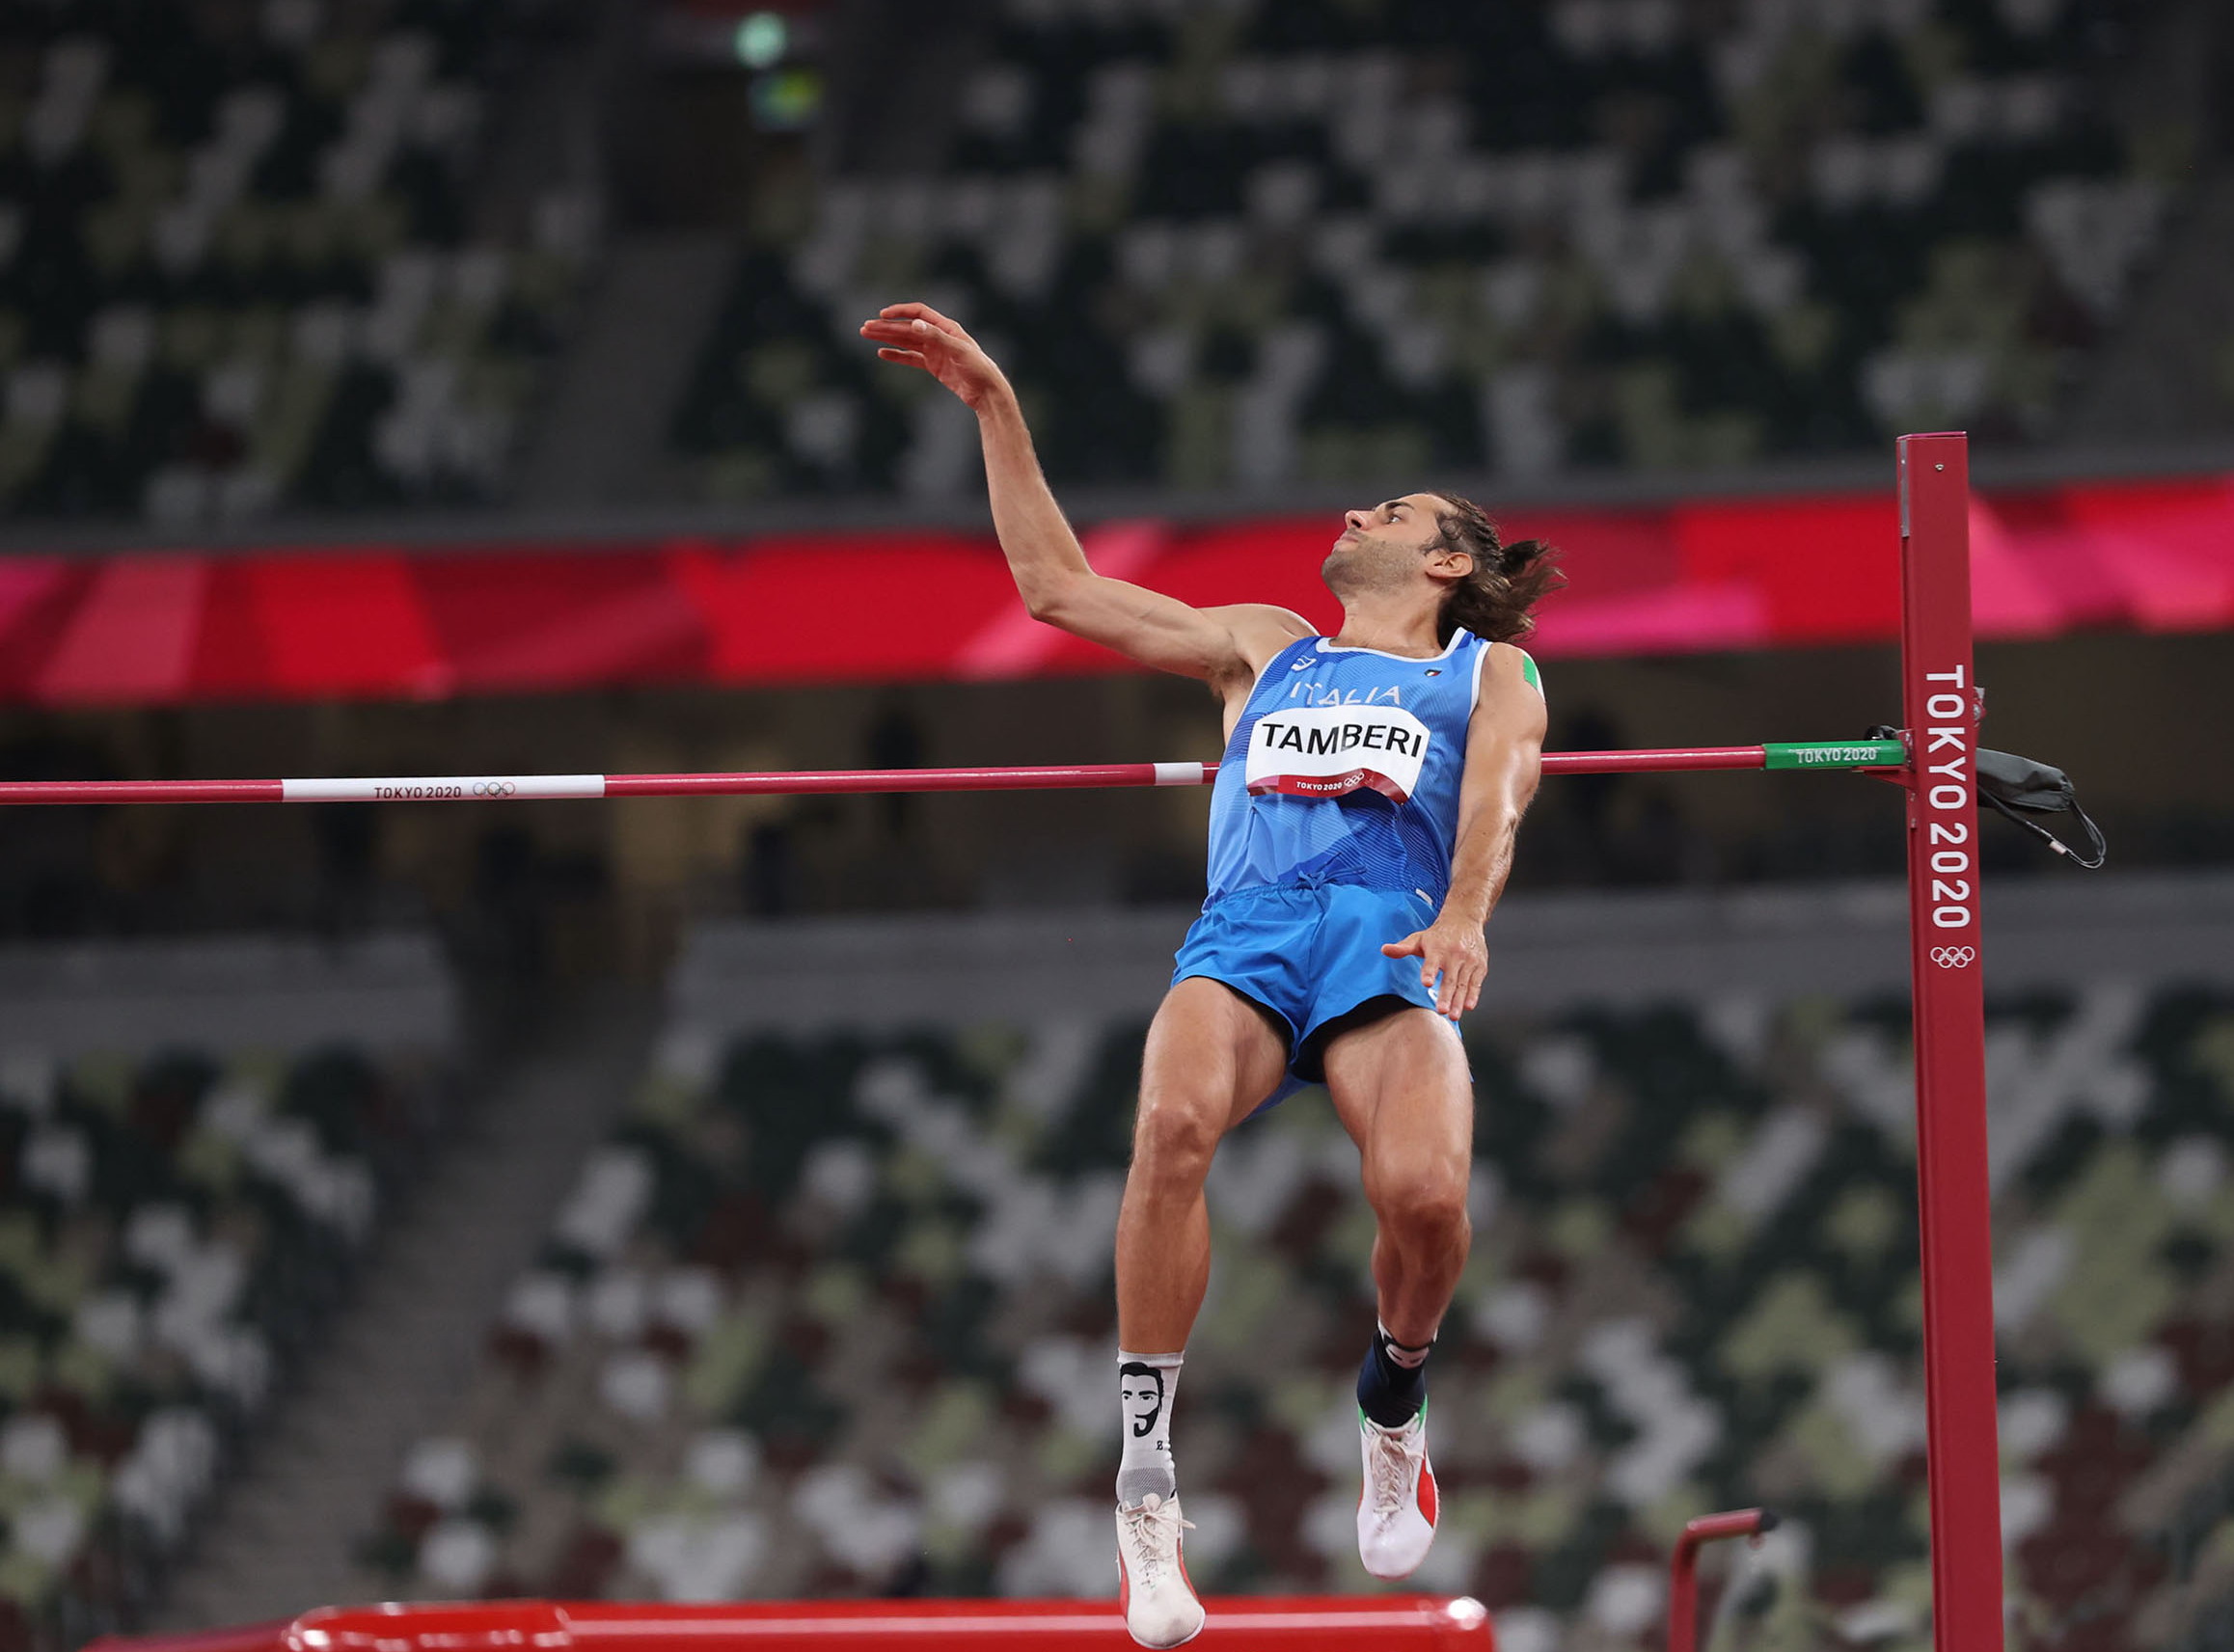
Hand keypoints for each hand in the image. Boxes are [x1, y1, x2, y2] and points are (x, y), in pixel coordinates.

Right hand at [859, 301, 1010, 410]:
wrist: (987, 392)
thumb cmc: (978, 368)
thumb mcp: (958, 351)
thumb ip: (936, 337)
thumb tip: (915, 324)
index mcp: (946, 327)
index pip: (919, 313)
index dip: (900, 312)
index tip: (882, 316)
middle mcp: (939, 336)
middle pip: (907, 327)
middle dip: (886, 327)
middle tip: (865, 328)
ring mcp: (935, 351)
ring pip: (906, 341)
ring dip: (887, 338)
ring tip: (868, 336)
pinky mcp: (934, 366)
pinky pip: (911, 358)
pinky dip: (897, 355)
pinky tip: (883, 353)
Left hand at [1382, 918, 1487, 1020]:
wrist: (1464, 920)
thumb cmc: (1438, 935)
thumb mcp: (1418, 938)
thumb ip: (1402, 948)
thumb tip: (1384, 950)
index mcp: (1437, 948)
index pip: (1432, 962)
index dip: (1430, 972)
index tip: (1426, 982)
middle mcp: (1455, 954)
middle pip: (1450, 978)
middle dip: (1446, 996)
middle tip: (1441, 1011)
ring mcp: (1469, 961)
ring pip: (1463, 984)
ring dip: (1458, 1001)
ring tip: (1453, 1016)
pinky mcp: (1480, 966)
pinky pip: (1476, 983)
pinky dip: (1473, 995)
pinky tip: (1468, 1007)